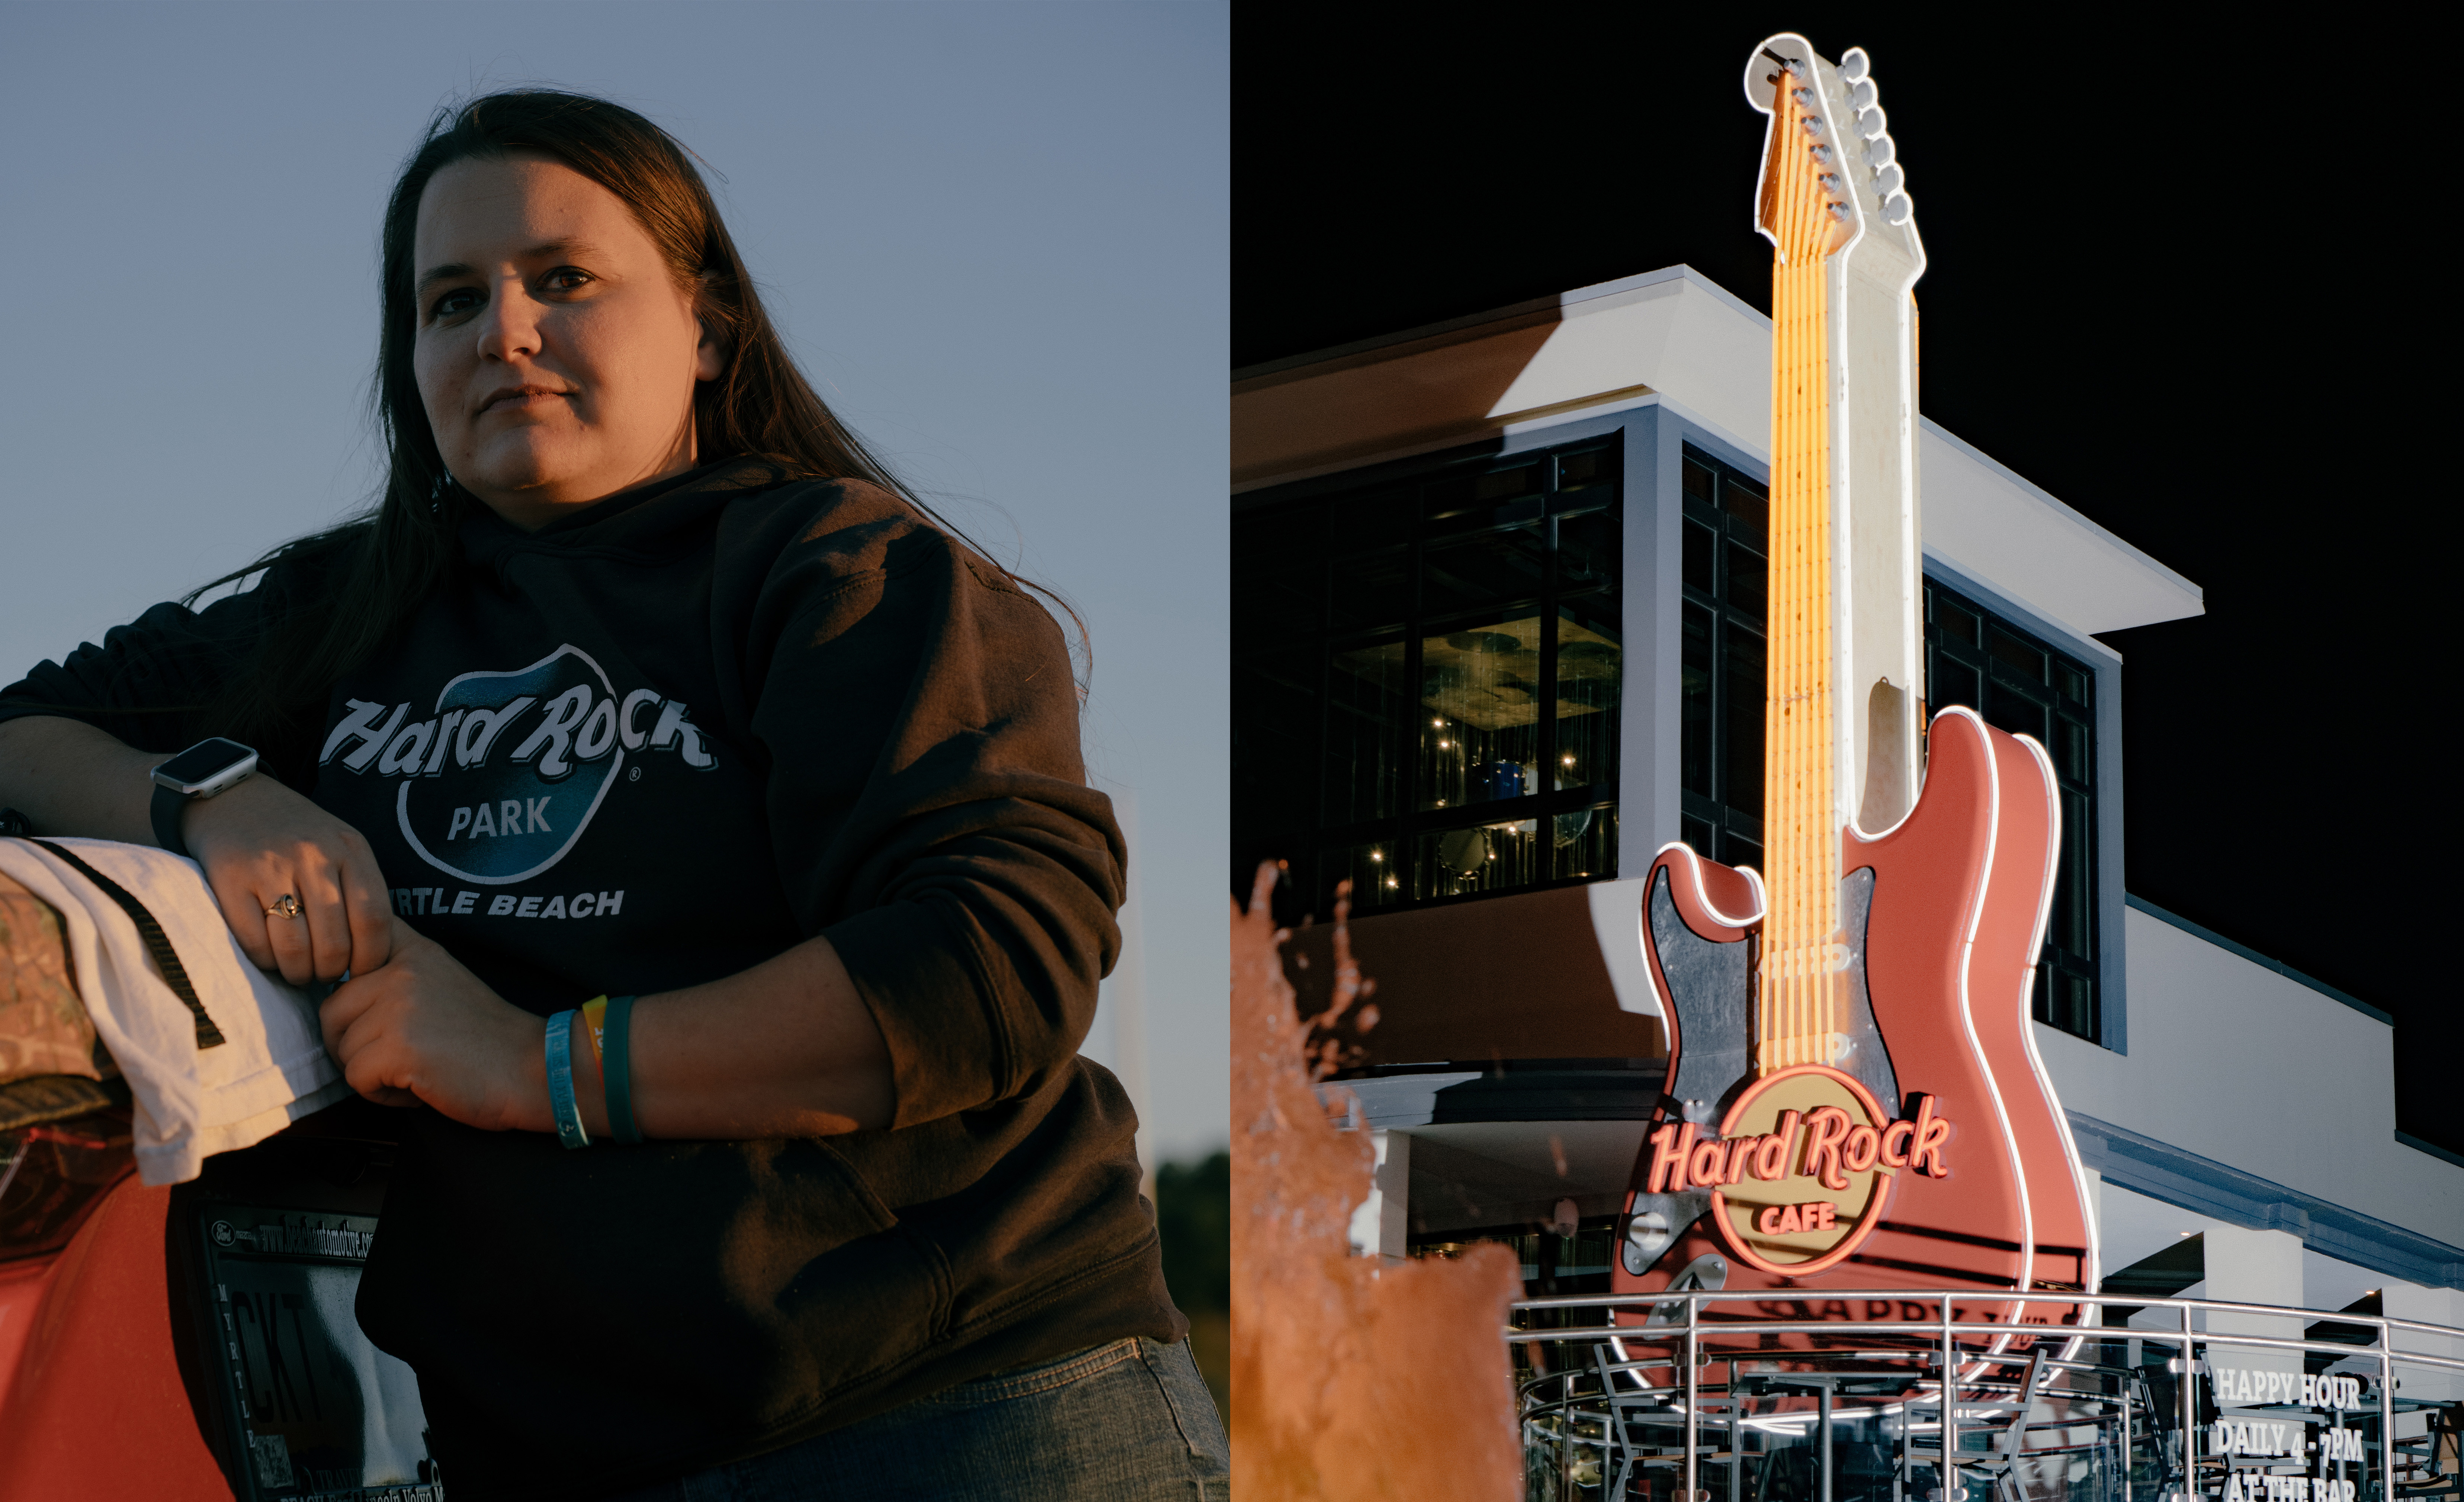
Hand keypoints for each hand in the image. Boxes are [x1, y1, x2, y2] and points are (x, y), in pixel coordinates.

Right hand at [184, 774, 391, 984]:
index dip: (371, 958)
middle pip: (335, 940)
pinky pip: (255, 941)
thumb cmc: (297, 834)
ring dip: (299, 973)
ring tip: (300, 972)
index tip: (362, 971)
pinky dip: (266, 961)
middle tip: (326, 974)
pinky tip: (271, 957)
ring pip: (295, 948)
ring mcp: (271, 867)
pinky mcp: (231, 879)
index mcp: (350, 849)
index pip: (374, 919)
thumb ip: (358, 888)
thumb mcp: (341, 846)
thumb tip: (370, 953)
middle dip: (332, 970)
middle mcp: (313, 856)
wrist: (235, 797)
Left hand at [318, 918, 549, 1130]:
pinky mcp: (398, 1050)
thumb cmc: (490, 1038)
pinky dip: (382, 1095)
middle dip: (353, 1043)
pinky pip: (356, 1079)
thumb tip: (338, 991)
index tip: (369, 1007)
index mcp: (414, 951)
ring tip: (416, 1071)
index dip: (346, 984)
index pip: (351, 948)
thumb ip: (399, 974)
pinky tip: (419, 1088)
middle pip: (332, 1012)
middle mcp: (401, 971)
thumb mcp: (444, 982)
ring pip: (343, 1049)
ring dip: (371, 1072)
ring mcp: (398, 1008)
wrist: (536, 1069)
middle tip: (396, 1056)